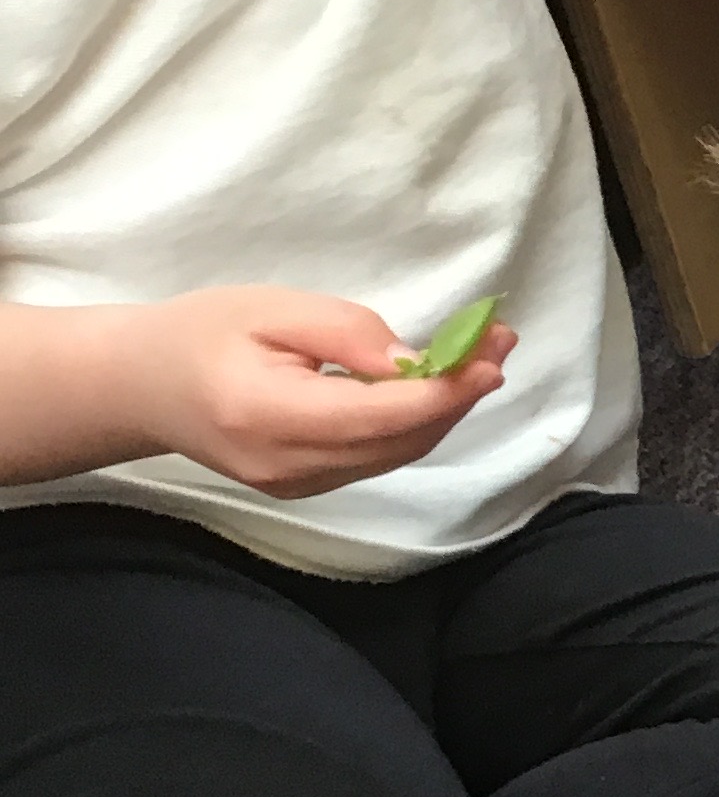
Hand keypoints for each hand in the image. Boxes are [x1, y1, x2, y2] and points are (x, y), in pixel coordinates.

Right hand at [124, 286, 510, 497]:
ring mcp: (297, 485)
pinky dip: (413, 425)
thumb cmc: (201, 333)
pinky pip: (377, 459)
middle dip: (457, 396)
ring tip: (480, 359)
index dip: (445, 390)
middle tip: (499, 342)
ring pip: (396, 455)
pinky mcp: (305, 487)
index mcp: (269, 416)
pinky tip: (435, 388)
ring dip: (445, 411)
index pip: (380, 416)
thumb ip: (348, 333)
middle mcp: (287, 465)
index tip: (492, 355)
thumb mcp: (271, 308)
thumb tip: (417, 362)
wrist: (141, 384)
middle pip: (399, 441)